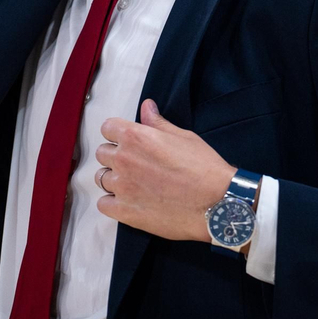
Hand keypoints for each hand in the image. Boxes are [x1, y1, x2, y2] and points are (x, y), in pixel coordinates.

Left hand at [95, 99, 235, 243]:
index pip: (107, 128)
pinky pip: (103, 204)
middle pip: (102, 153)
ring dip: (114, 179)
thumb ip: (158, 123)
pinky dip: (112, 203)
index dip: (118, 133)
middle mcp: (123, 159)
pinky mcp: (124, 211)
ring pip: (101, 178)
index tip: (128, 140)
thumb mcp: (183, 137)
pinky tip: (129, 202)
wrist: (216, 203)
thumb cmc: (204, 168)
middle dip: (115, 156)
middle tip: (135, 165)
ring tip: (134, 185)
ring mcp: (122, 187)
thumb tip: (146, 107)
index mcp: (135, 137)